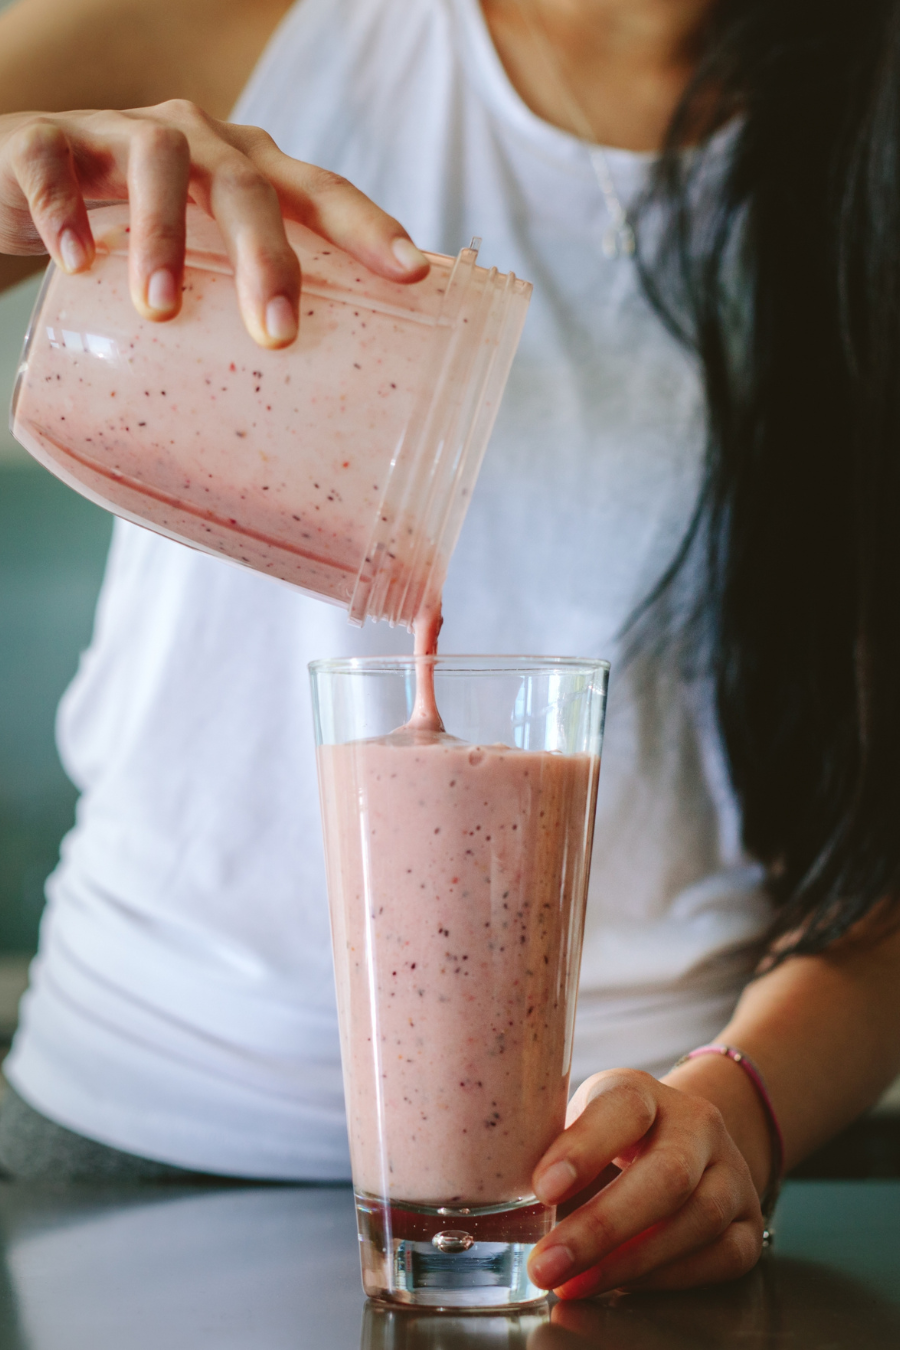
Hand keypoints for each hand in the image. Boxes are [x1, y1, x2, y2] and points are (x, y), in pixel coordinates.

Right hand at [0, 101, 428, 345]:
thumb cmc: (134, 240)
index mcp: (247, 173)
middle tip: (276, 330)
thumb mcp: (200, 268)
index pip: (319, 191)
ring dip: (163, 235)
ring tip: (161, 308)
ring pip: (157, 161)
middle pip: (246, 183)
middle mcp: (197, 142)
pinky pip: (54, 163)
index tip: (412, 272)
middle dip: (267, 255)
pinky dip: (65, 210)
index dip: (367, 225)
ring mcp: (120, 134)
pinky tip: (77, 263)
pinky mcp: (45, 140)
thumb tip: (301, 439)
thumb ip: (241, 316)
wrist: (21, 184)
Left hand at [527, 1068, 764, 1298]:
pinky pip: (722, 1257)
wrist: (686, 1138)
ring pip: (699, 1219)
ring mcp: (731, 1171)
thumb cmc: (611, 1138)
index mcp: (643, 1092)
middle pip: (667, 1174)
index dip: (583, 1147)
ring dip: (632, 1263)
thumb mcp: (579, 1125)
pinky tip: (623, 1289)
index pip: (622, 1109)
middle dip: (603, 1228)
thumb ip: (550, 1157)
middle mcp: (697, 1124)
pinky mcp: (749, 1220)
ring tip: (574, 1285)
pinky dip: (670, 1278)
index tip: (542, 1187)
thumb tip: (499, 1212)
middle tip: (547, 1265)